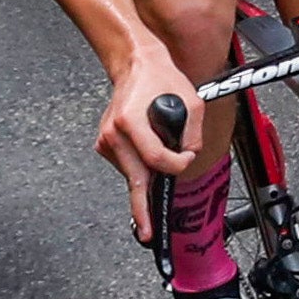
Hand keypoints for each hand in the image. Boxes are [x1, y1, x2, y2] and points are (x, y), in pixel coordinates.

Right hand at [96, 43, 203, 232]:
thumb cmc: (162, 80)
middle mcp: (114, 134)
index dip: (177, 163)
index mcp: (131, 121)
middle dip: (143, 208)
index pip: (156, 159)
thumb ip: (193, 134)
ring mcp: (106, 141)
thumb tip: (186, 157)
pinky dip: (142, 163)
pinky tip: (147, 145)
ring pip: (135, 173)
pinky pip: (130, 165)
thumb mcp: (192, 103)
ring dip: (152, 171)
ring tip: (159, 143)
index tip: (186, 157)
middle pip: (135, 179)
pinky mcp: (105, 145)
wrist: (136, 66)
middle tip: (147, 232)